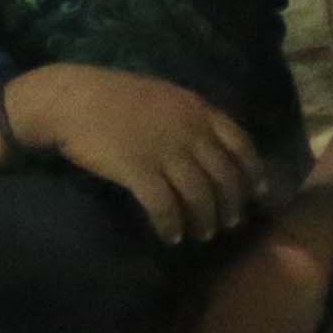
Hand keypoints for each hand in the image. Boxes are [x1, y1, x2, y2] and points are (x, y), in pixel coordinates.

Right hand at [9, 64, 267, 245]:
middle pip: (223, 176)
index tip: (258, 192)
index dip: (253, 171)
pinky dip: (171, 224)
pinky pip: (164, 206)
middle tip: (229, 223)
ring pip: (198, 195)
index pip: (240, 144)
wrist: (73, 99)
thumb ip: (190, 117)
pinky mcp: (138, 171)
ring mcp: (164, 152)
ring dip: (204, 220)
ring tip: (202, 234)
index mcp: (198, 110)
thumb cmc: (116, 96)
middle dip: (230, 204)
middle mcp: (189, 131)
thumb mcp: (166, 97)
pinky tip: (171, 236)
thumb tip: (209, 143)